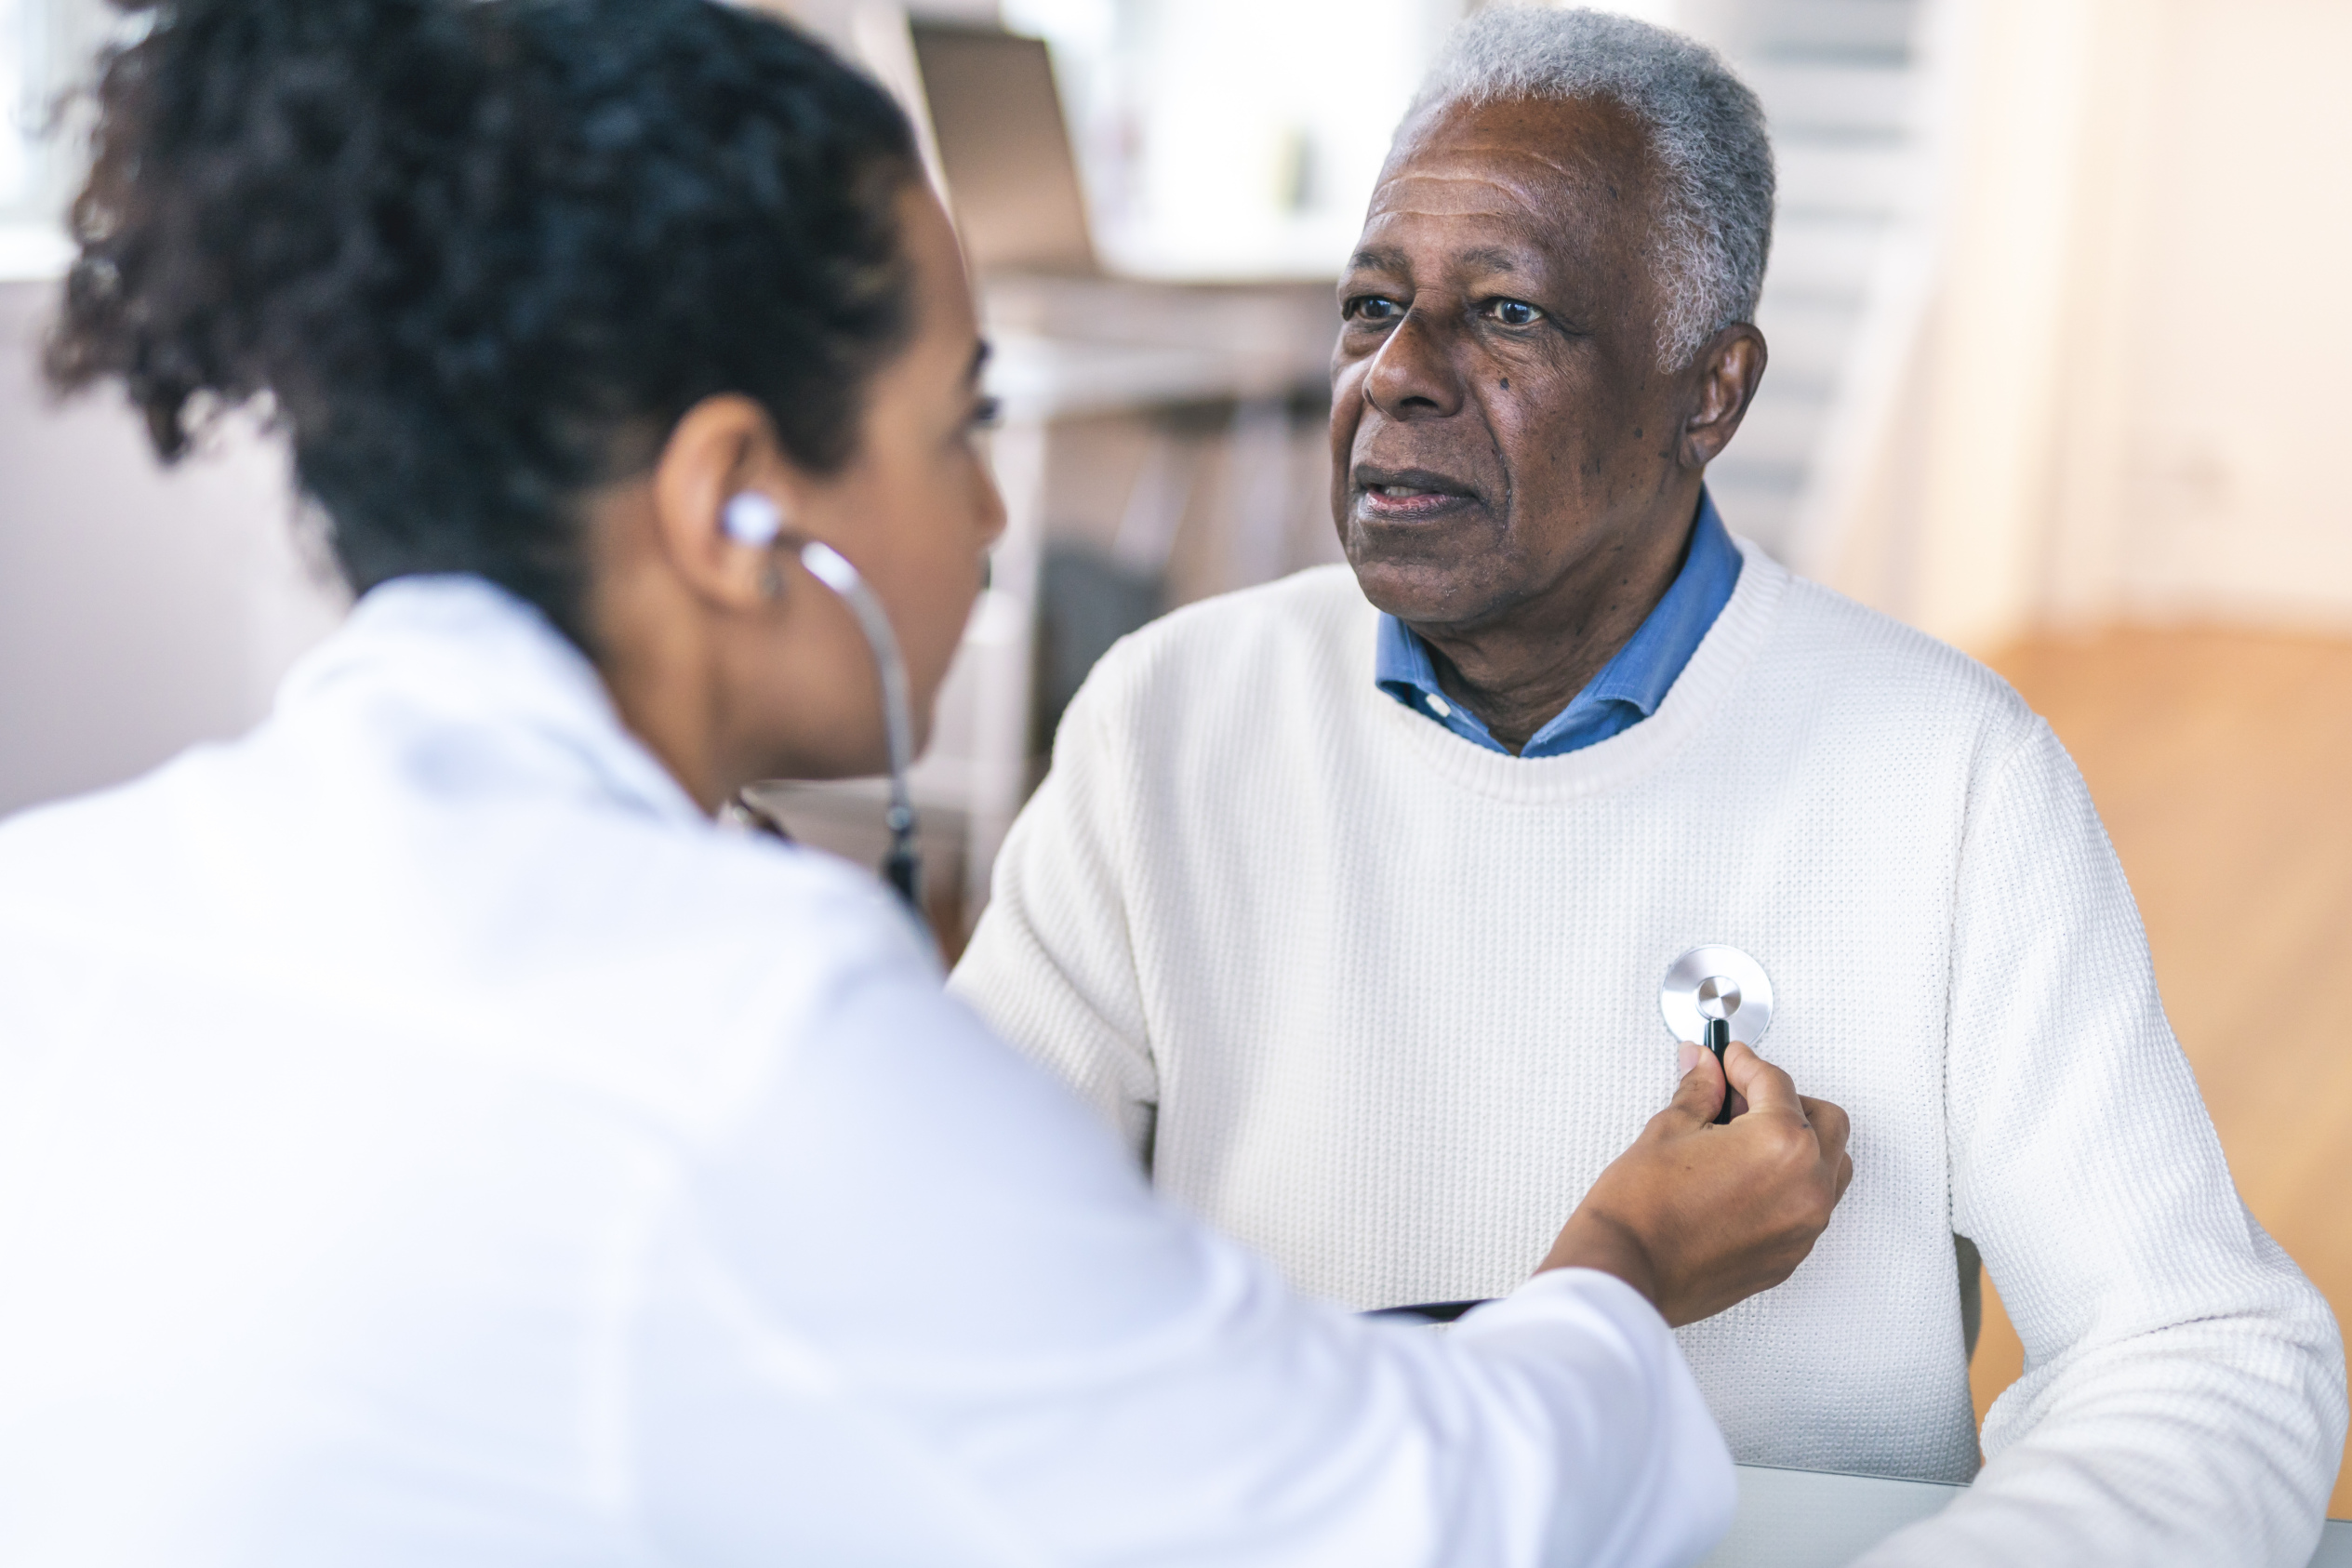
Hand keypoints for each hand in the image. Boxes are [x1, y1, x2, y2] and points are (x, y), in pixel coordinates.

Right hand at [1537, 1040, 1852, 1326]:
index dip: (1745, 1063)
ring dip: (1801, 1142)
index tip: (1727, 1060)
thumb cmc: (1641, 1213)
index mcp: (1781, 1145)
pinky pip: (1812, 1206)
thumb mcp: (1669, 1130)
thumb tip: (1707, 1069)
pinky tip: (1749, 1177)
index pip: (1776, 1082)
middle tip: (1739, 1095)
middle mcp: (1806, 1187)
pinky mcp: (1791, 1255)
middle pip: (1824, 1119)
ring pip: (1831, 1166)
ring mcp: (1804, 1226)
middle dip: (1785, 1100)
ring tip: (1750, 1137)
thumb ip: (1700, 1092)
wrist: (1626, 1272)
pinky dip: (1792, 1183)